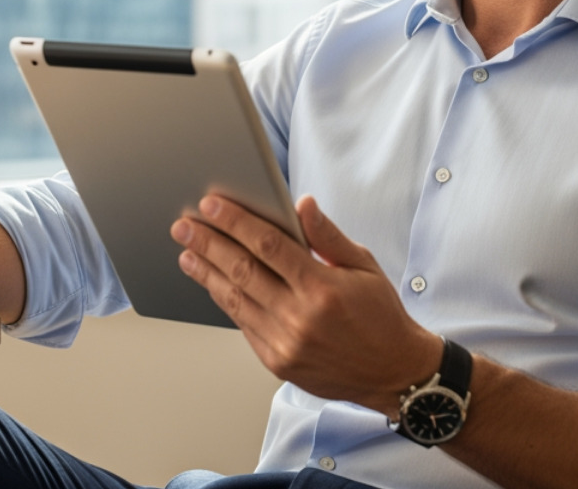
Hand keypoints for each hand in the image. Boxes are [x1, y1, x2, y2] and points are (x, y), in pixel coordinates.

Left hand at [171, 194, 441, 414]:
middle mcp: (300, 318)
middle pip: (242, 271)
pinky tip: (213, 283)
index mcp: (323, 288)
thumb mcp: (363, 266)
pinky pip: (244, 324)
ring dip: (207, 273)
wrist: (393, 373)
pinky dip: (226, 301)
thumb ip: (327, 235)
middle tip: (184, 226)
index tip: (212, 205)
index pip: (269, 245)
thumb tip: (301, 204)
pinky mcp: (278, 362)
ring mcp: (286, 343)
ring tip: (188, 252)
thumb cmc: (380, 315)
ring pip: (235, 300)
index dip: (236, 222)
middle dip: (208, 244)